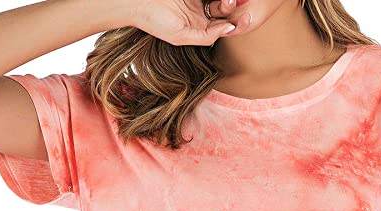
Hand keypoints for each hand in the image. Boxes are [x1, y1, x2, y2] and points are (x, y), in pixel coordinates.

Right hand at [129, 0, 251, 45]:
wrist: (136, 3)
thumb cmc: (155, 22)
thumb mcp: (181, 36)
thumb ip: (205, 36)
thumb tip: (228, 29)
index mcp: (200, 27)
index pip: (222, 25)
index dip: (235, 23)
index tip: (244, 20)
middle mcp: (201, 12)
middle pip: (223, 9)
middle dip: (230, 7)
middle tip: (230, 2)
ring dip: (225, 0)